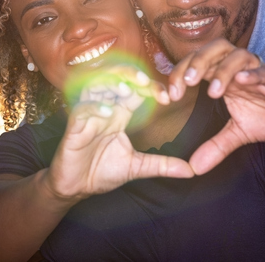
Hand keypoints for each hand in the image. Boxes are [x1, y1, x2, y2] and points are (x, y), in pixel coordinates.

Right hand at [46, 66, 193, 200]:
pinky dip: (94, 107)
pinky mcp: (74, 128)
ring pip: (96, 87)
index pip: (135, 91)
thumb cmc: (101, 172)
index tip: (167, 98)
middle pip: (115, 80)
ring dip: (110, 84)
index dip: (150, 88)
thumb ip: (162, 165)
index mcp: (119, 115)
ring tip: (126, 89)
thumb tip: (191, 171)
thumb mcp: (137, 168)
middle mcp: (104, 110)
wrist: (75, 188)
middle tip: (146, 82)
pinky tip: (108, 112)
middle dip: (130, 76)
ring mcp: (88, 117)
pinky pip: (82, 110)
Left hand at [168, 39, 264, 174]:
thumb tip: (194, 168)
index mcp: (224, 77)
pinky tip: (242, 81)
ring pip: (236, 55)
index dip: (179, 74)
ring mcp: (257, 71)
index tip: (169, 96)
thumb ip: (216, 146)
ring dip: (222, 69)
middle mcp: (237, 69)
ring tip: (212, 91)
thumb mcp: (239, 134)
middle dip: (196, 63)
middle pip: (213, 50)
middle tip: (185, 84)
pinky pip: (263, 70)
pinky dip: (252, 74)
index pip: (195, 64)